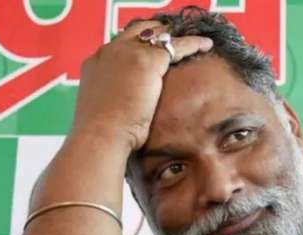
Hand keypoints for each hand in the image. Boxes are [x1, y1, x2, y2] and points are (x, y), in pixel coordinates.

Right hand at [69, 21, 212, 154]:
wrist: (102, 134)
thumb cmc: (102, 133)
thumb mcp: (103, 109)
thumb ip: (114, 99)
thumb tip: (126, 109)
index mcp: (96, 63)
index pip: (120, 46)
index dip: (136, 47)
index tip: (149, 51)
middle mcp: (111, 51)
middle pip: (138, 33)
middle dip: (156, 35)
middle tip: (173, 40)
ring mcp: (130, 52)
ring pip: (159, 36)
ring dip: (175, 38)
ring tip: (192, 41)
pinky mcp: (149, 59)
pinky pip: (177, 45)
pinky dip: (193, 44)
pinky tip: (206, 46)